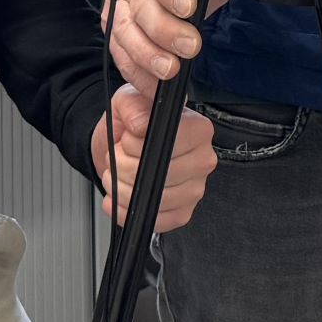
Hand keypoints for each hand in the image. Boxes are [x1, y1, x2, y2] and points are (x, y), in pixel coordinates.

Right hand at [86, 0, 236, 90]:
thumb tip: (209, 5)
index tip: (189, 8)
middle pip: (143, 6)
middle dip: (166, 31)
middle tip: (189, 47)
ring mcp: (118, 1)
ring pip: (125, 32)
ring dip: (147, 56)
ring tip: (169, 70)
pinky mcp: (112, 25)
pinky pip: (119, 52)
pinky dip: (136, 72)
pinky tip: (153, 87)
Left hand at [90, 83, 220, 230]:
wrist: (122, 145)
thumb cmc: (133, 123)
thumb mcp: (129, 101)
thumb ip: (134, 106)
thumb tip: (141, 125)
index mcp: (198, 129)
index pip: (166, 144)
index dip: (135, 145)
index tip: (127, 139)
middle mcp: (203, 160)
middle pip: (157, 174)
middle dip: (123, 167)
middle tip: (119, 157)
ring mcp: (196, 189)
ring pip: (153, 200)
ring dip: (122, 189)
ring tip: (119, 175)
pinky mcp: (183, 212)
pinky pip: (154, 221)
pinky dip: (128, 211)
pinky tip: (120, 197)